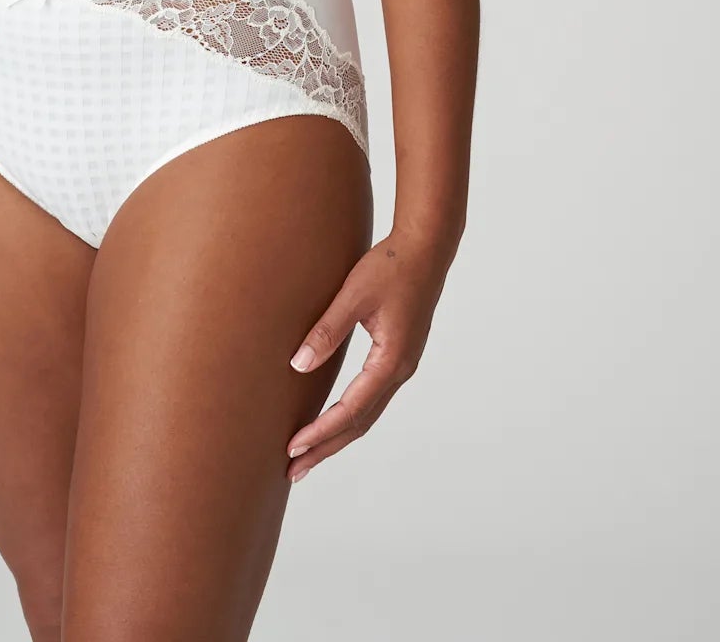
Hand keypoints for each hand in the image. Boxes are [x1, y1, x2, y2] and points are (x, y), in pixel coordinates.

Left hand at [285, 226, 452, 480]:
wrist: (427, 248)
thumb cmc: (390, 267)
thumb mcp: (353, 295)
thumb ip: (326, 330)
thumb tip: (298, 365)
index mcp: (390, 361)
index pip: (350, 410)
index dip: (320, 432)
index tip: (292, 449)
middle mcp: (400, 371)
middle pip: (359, 424)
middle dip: (326, 448)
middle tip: (294, 471)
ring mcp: (402, 365)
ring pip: (367, 413)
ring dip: (338, 435)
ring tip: (308, 454)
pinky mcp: (398, 356)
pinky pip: (372, 397)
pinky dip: (350, 415)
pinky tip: (334, 418)